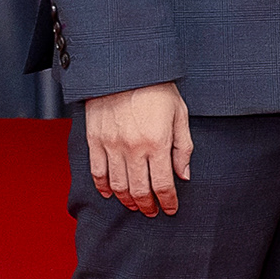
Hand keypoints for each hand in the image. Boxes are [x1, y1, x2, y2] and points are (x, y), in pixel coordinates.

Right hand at [83, 81, 191, 216]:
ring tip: (135, 204)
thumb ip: (183, 147)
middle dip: (148, 206)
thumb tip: (183, 175)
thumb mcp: (180, 114)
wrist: (125, 67)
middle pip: (139, 190)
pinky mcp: (95, 139)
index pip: (163, 185)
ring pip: (117, 186)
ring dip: (127, 200)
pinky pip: (97, 171)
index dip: (168, 202)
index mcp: (157, 143)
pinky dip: (103, 187)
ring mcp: (111, 145)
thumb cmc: (157, 88)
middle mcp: (133, 148)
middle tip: (152, 211)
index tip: (171, 209)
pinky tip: (110, 193)